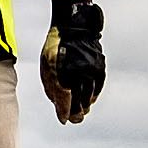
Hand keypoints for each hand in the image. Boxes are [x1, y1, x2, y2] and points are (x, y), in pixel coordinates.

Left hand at [39, 0, 105, 124]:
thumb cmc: (55, 48)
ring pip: (89, 98)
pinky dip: (93, 96)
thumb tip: (60, 110)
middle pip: (79, 103)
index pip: (64, 100)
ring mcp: (91, 70)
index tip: (63, 120)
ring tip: (81, 111)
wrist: (73, 27)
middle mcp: (78, 72)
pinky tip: (88, 100)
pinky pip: (98, 88)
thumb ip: (52, 89)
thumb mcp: (47, 67)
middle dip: (76, 114)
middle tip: (74, 119)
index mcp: (61, 72)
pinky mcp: (100, 68)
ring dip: (85, 106)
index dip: (64, 113)